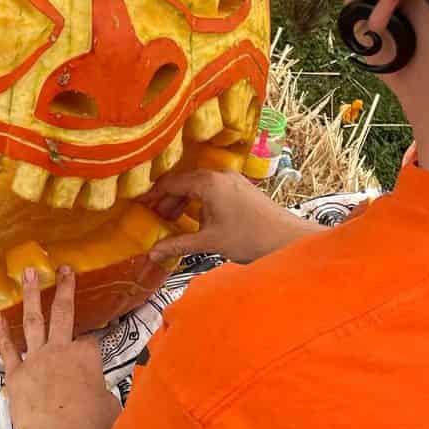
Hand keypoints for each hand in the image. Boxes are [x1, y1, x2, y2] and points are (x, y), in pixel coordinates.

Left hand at [0, 267, 119, 428]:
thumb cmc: (89, 427)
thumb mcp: (110, 407)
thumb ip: (103, 395)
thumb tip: (104, 399)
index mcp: (87, 357)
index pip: (91, 343)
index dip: (91, 350)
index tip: (91, 360)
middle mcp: (61, 351)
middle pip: (64, 313)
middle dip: (66, 289)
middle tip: (64, 269)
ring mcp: (36, 360)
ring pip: (34, 320)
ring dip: (32, 295)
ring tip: (28, 274)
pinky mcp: (16, 374)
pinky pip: (8, 348)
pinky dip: (2, 332)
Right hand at [149, 168, 320, 265]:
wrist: (288, 240)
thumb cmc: (250, 237)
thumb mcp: (209, 241)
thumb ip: (178, 244)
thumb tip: (152, 253)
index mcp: (208, 182)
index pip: (171, 183)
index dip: (154, 195)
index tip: (140, 205)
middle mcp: (220, 175)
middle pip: (184, 182)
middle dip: (168, 200)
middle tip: (155, 217)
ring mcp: (233, 180)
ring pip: (199, 186)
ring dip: (184, 202)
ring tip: (173, 221)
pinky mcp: (242, 189)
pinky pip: (212, 189)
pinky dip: (199, 202)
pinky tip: (196, 220)